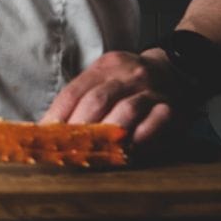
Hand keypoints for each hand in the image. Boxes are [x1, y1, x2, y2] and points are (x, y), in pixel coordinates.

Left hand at [40, 49, 184, 146]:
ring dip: (107, 134)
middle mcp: (127, 74)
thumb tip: (49, 128)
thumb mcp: (106, 80)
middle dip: (79, 128)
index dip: (57, 116)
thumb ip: (82, 100)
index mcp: (105, 66)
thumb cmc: (131, 85)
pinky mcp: (171, 106)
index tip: (45, 139)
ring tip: (94, 153)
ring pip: (125, 110)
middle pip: (97, 100)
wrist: (175, 71)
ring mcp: (151, 89)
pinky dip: (140, 137)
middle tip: (67, 151)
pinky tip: (129, 149)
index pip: (74, 91)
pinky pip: (155, 122)